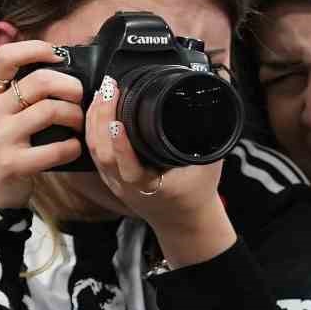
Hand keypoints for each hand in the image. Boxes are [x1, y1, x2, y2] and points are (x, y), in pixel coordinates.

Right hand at [0, 41, 84, 208]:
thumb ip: (18, 90)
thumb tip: (59, 65)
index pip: (5, 57)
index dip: (36, 49)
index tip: (58, 55)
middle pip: (39, 81)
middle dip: (70, 86)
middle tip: (79, 96)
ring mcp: (0, 138)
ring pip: (50, 111)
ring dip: (75, 115)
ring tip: (78, 123)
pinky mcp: (12, 164)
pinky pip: (55, 148)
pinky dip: (72, 147)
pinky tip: (73, 147)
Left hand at [85, 75, 234, 266]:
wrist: (184, 220)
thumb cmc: (197, 191)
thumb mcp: (210, 163)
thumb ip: (213, 133)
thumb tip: (217, 96)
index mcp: (155, 188)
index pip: (131, 170)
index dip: (122, 147)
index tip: (118, 123)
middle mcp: (130, 187)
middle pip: (105, 155)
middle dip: (102, 119)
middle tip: (110, 89)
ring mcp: (117, 183)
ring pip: (96, 152)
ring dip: (95, 119)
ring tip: (103, 92)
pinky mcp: (110, 177)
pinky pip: (95, 152)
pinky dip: (93, 127)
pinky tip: (98, 107)